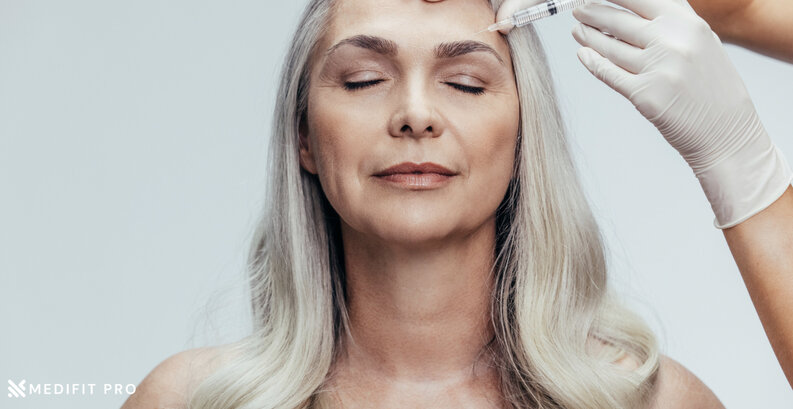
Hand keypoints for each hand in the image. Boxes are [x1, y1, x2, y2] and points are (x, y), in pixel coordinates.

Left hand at [494, 0, 791, 227]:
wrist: (726, 131)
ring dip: (588, 37)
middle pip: (619, 21)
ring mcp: (657, 69)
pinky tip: (583, 54)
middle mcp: (672, 42)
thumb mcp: (703, 43)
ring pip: (610, 47)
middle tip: (578, 10)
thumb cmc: (712, 88)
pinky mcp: (644, 95)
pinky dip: (592, 62)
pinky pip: (609, 73)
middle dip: (593, 13)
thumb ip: (673, 23)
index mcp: (688, 24)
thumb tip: (633, 9)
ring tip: (577, 30)